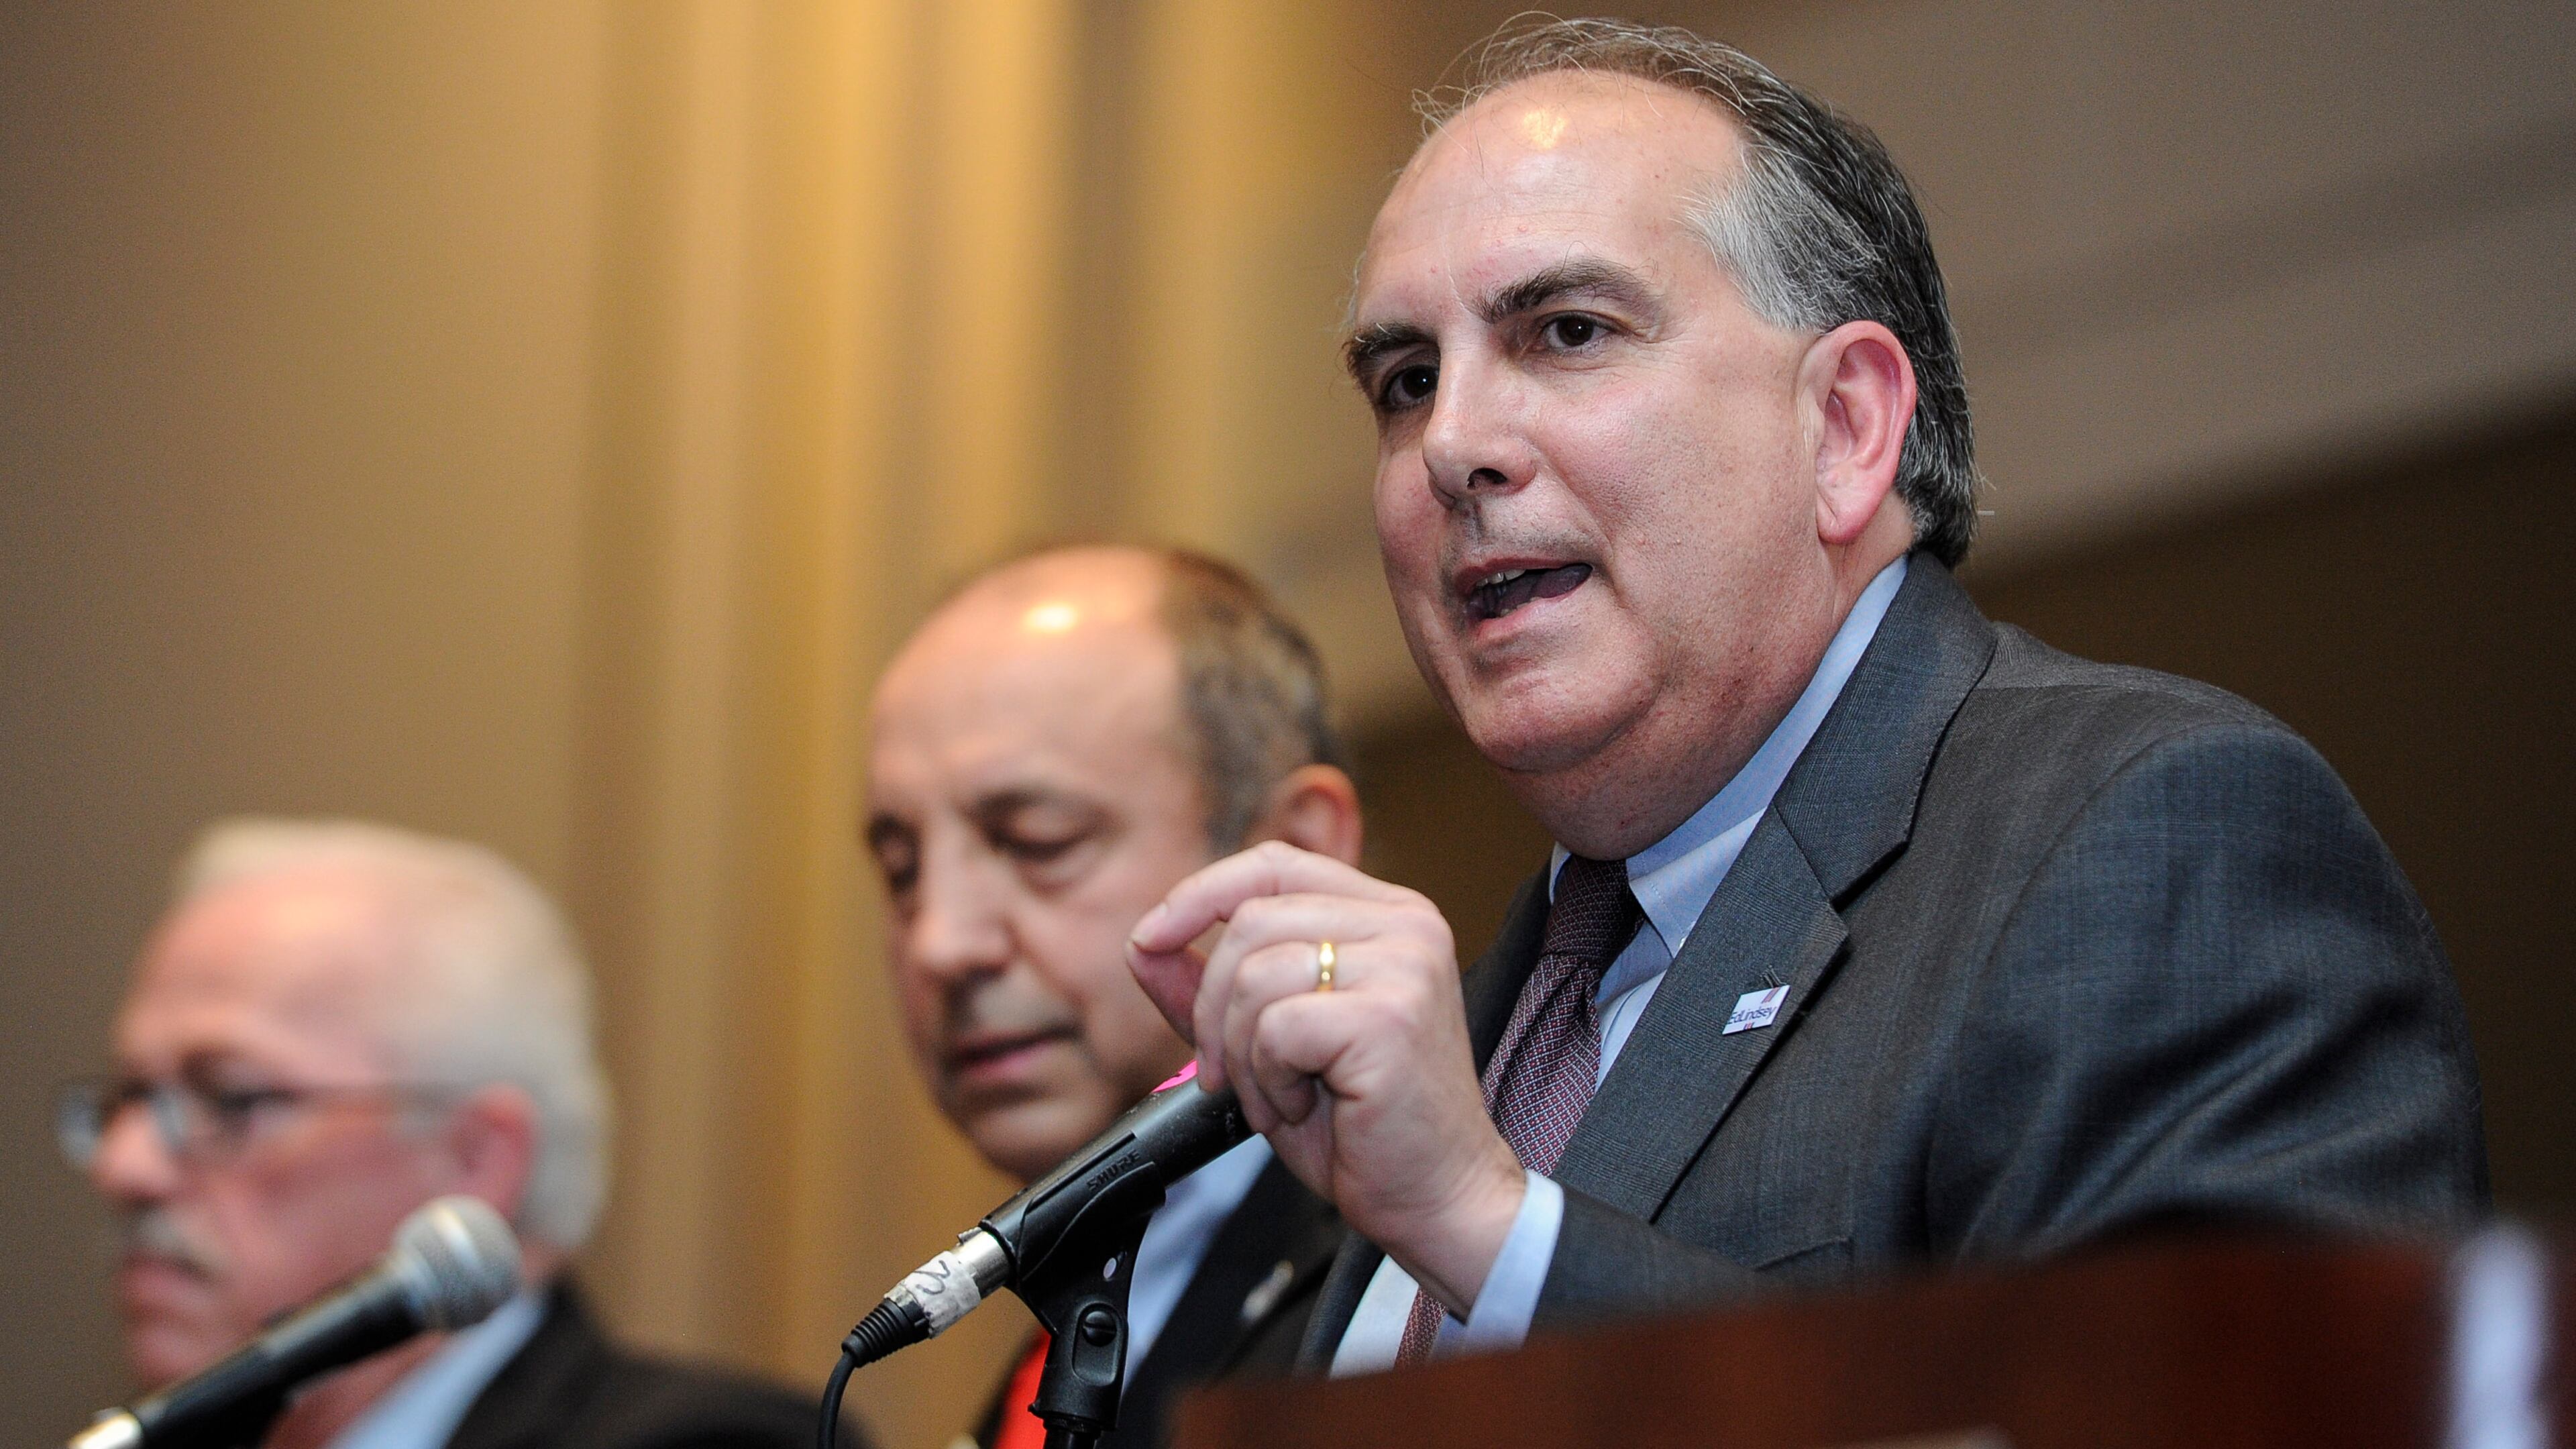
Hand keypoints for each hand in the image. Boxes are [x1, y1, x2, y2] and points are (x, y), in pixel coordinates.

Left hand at [1127, 841, 1526, 1313]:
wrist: (1437, 1199)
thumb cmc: (1363, 1126)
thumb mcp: (1272, 1043)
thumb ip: (1212, 988)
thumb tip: (1144, 944)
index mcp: (1386, 915)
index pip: (1274, 865)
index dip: (1201, 894)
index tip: (1149, 940)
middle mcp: (1405, 925)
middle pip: (1252, 921)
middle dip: (1212, 1007)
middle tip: (1228, 1074)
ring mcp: (1404, 965)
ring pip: (1256, 974)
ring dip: (1241, 1054)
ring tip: (1279, 1097)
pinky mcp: (1390, 1016)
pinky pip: (1276, 1027)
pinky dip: (1266, 1080)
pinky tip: (1301, 1107)